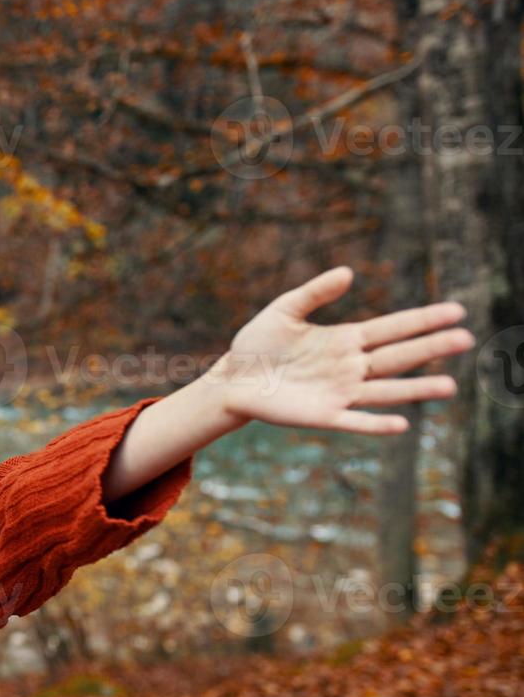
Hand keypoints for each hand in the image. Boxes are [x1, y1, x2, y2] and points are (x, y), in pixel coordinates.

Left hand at [211, 266, 473, 433]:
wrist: (231, 379)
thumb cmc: (257, 344)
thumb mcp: (284, 311)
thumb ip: (314, 293)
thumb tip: (349, 271)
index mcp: (345, 339)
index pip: (392, 328)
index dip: (422, 320)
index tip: (455, 311)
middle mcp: (350, 367)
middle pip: (398, 357)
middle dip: (431, 348)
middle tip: (466, 338)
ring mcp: (339, 392)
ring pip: (385, 391)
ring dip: (415, 389)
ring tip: (450, 387)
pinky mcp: (322, 415)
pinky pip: (354, 421)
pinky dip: (376, 423)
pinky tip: (400, 424)